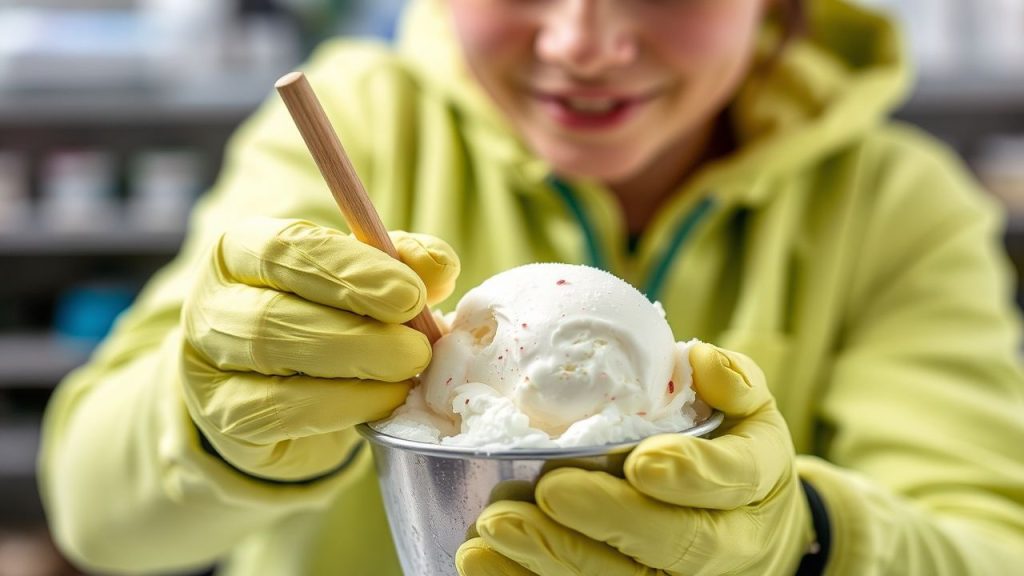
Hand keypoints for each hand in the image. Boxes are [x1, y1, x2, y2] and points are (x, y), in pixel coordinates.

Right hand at [180, 218, 458, 480]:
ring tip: (407, 371)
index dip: (350, 270)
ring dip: (355, 367)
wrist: (286, 386)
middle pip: (272, 313)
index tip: (410, 294)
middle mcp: (213, 302)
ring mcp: (208, 364)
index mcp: (242, 250)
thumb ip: (401, 264)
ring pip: (273, 361)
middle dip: (357, 332)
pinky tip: (384, 399)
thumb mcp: (364, 279)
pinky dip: (344, 405)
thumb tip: (438, 267)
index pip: (285, 248)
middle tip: (418, 347)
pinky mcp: (225, 417)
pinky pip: (281, 412)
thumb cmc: (328, 316)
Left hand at [457, 343, 813, 575]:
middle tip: (549, 490)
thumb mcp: (748, 410)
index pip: (732, 481)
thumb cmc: (732, 452)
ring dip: (552, 557)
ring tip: (495, 524)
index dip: (691, 475)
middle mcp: (726, 546)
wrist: (748, 528)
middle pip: (674, 544)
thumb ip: (732, 383)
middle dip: (607, 520)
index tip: (643, 461)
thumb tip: (698, 359)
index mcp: (754, 485)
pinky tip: (482, 560)